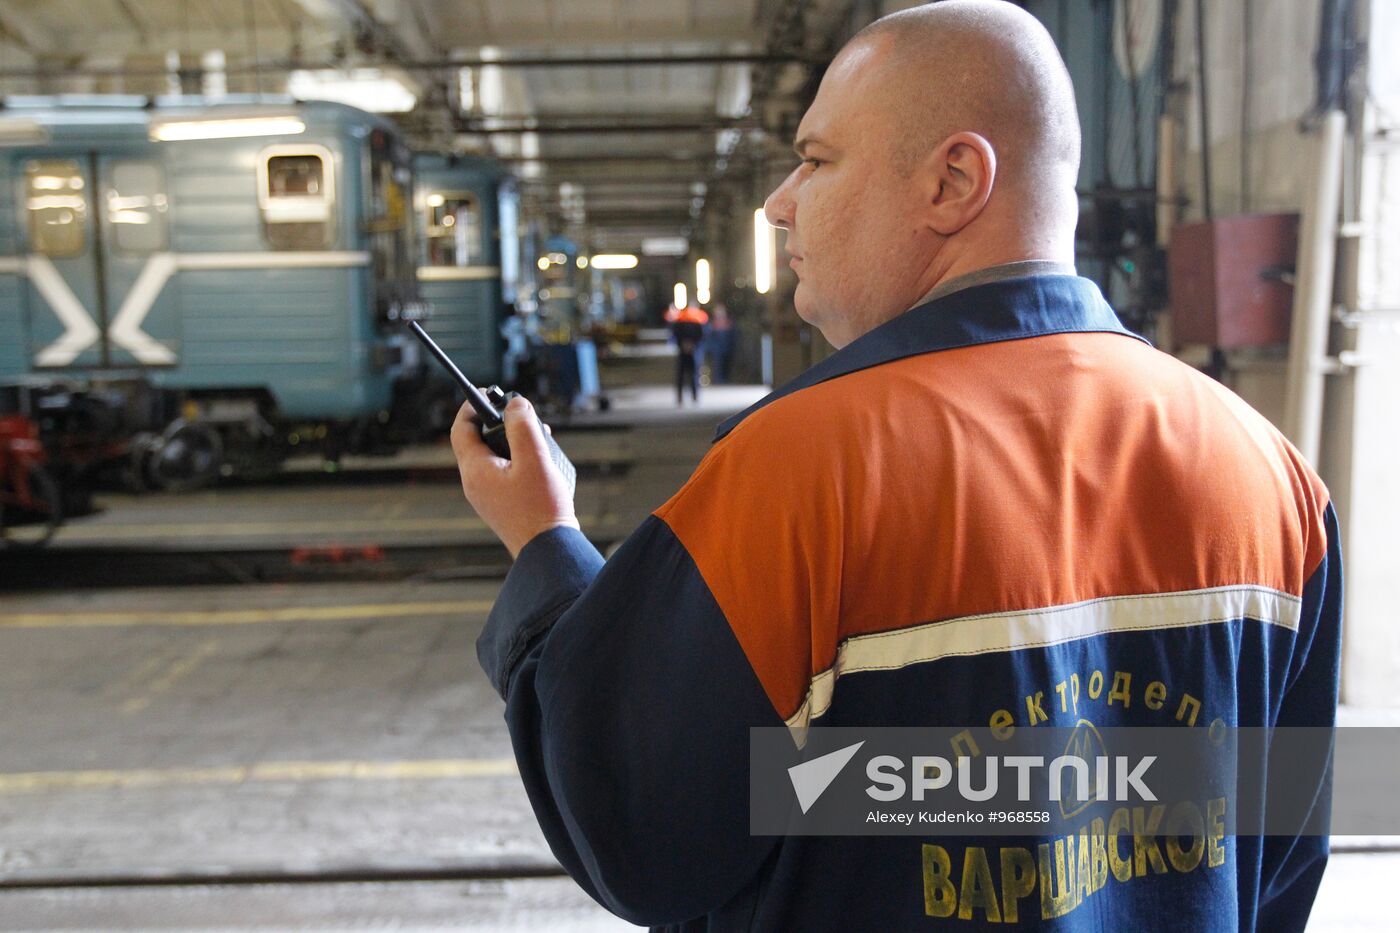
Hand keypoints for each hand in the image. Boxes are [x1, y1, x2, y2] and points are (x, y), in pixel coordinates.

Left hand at [450, 396, 578, 557]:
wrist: (548, 549)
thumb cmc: (541, 508)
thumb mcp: (535, 459)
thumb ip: (523, 426)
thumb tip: (515, 404)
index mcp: (476, 470)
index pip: (461, 429)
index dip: (471, 406)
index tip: (488, 392)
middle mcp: (475, 483)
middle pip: (476, 441)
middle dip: (498, 422)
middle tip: (520, 413)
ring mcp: (486, 496)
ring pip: (491, 456)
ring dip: (511, 441)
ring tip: (538, 437)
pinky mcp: (500, 505)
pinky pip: (501, 472)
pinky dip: (516, 459)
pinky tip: (539, 461)